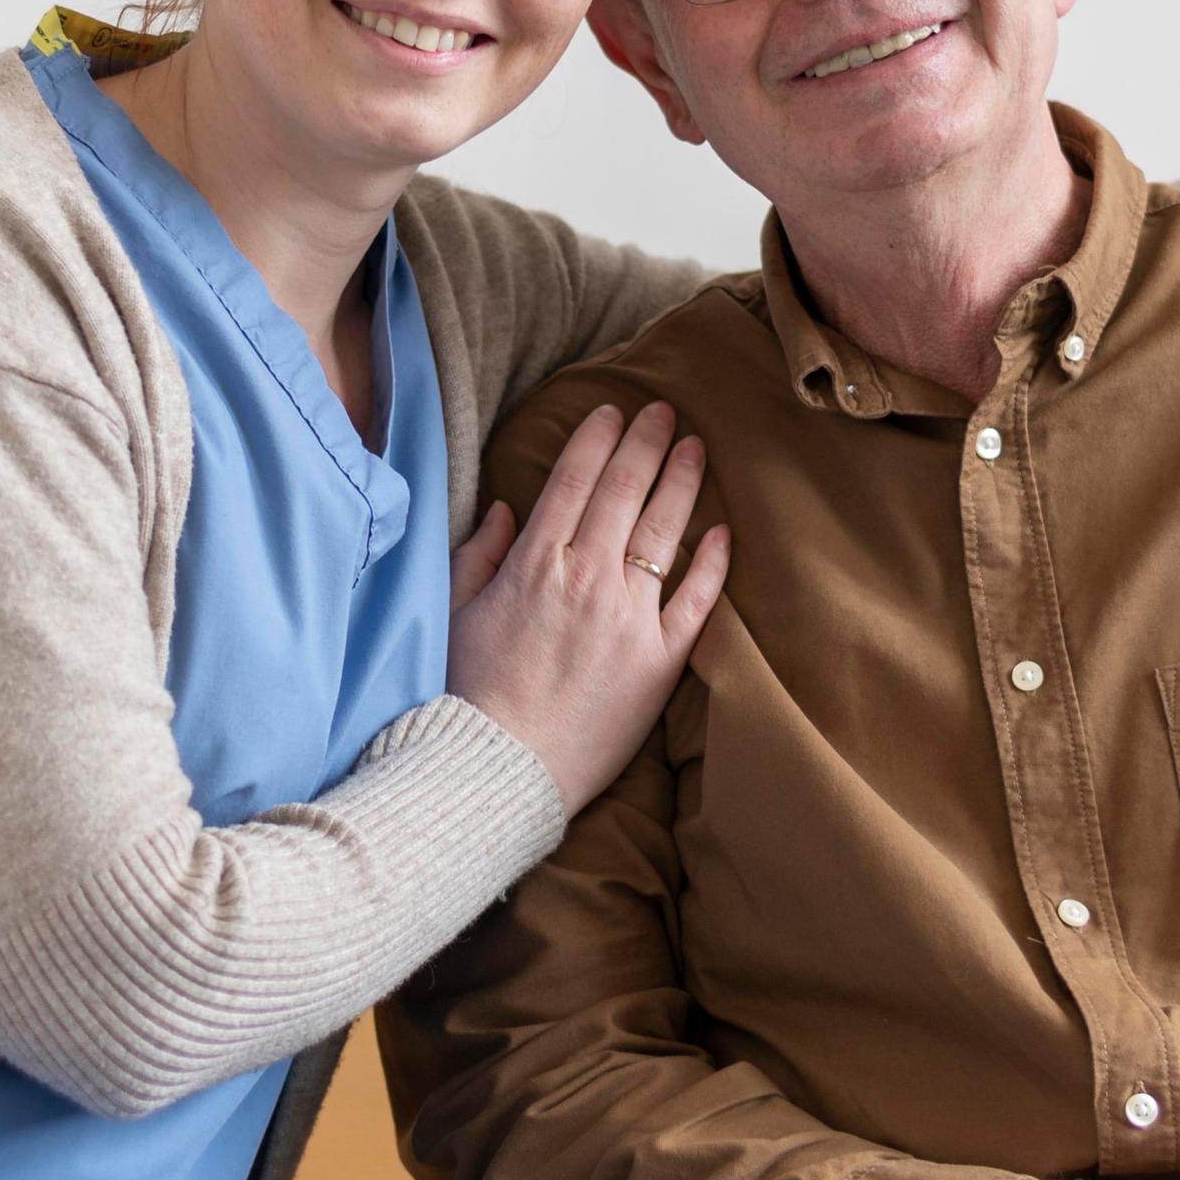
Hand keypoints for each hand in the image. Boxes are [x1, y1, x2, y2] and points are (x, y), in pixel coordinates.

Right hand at [445, 401, 730, 809]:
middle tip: (665, 412)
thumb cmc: (467, 694)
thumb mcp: (456, 613)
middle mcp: (587, 578)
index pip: (574, 478)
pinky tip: (723, 532)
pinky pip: (695, 602)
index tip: (613, 411)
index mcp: (534, 562)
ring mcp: (628, 618)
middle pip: (624, 491)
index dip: (597, 437)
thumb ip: (479, 555)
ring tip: (696, 448)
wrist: (499, 769)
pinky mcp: (659, 662)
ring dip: (682, 483)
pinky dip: (713, 564)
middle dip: (647, 442)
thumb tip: (505, 508)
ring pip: (663, 532)